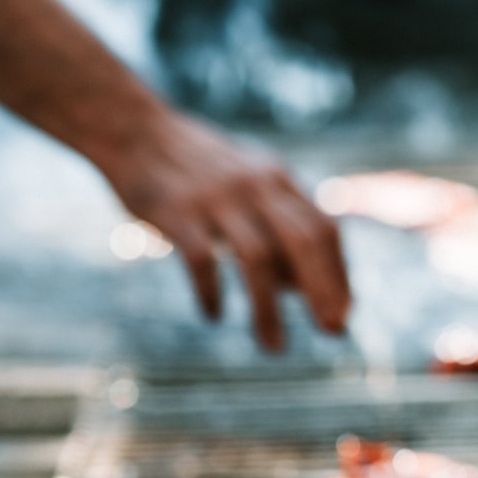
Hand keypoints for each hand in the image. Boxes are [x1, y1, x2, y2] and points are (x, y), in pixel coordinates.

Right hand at [95, 108, 349, 347]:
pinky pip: (201, 260)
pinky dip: (211, 293)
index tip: (342, 316)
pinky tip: (214, 316)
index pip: (323, 228)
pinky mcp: (176, 212)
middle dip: (322, 289)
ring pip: (256, 258)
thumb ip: (280, 230)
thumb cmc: (199, 171)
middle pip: (302, 240)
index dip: (338, 274)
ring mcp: (215, 198)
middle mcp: (253, 186)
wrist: (135, 130)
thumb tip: (308, 290)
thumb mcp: (249, 188)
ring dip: (269, 308)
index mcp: (276, 180)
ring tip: (274, 347)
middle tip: (332, 331)